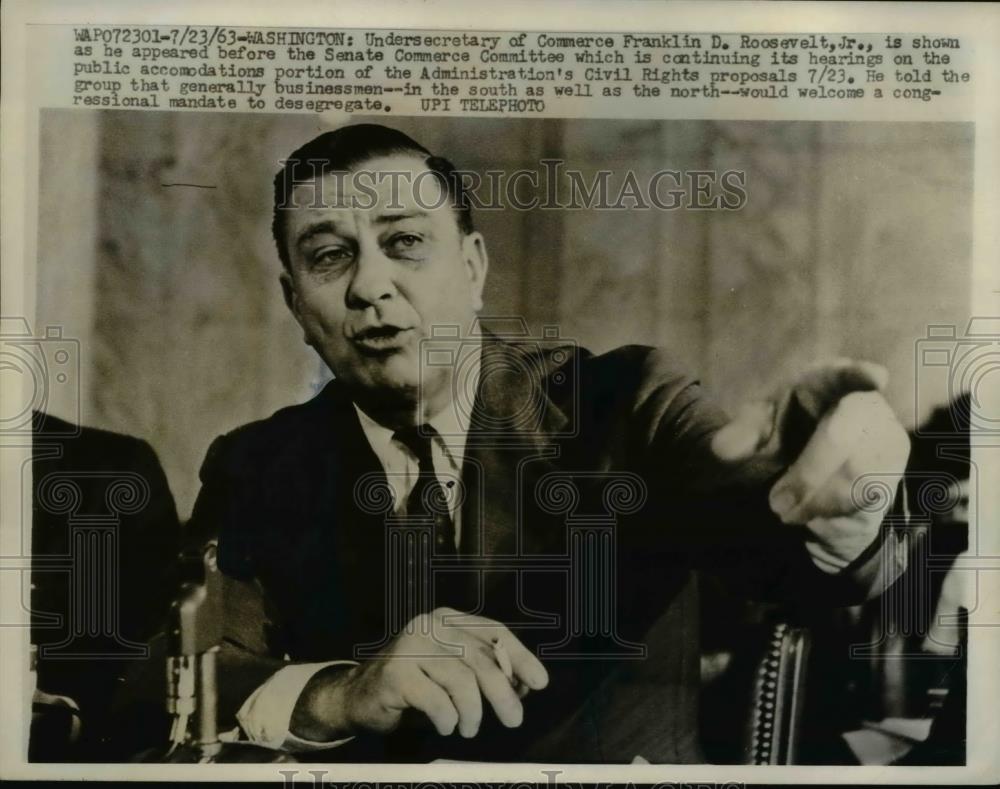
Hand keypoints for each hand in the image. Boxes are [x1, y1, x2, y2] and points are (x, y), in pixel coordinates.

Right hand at [290, 607, 547, 741]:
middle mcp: (430, 625)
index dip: (520, 657)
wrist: (357, 697)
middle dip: (503, 693)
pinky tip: (445, 727)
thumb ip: (485, 672)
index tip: (539, 682)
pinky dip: (447, 719)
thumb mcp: (453, 673)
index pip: (494, 633)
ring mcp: (410, 646)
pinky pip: (436, 700)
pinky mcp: (395, 673)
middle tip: (514, 720)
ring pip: (461, 680)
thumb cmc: (415, 686)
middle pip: (481, 659)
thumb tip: (524, 686)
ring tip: (470, 729)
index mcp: (448, 619)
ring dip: (473, 712)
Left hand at [710, 359, 910, 566]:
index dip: (858, 374)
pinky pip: (865, 500)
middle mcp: (865, 406)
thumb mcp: (758, 432)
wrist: (812, 477)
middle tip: (775, 504)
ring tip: (785, 509)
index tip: (874, 376)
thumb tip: (721, 448)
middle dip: (807, 477)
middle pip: (841, 439)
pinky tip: (812, 514)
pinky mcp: (890, 474)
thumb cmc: (784, 435)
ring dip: (814, 500)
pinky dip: (829, 513)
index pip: (842, 376)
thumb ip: (741, 435)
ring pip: (857, 478)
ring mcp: (885, 439)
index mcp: (826, 383)